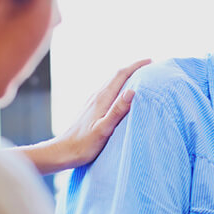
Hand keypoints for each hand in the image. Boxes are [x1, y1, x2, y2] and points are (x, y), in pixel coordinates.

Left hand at [28, 59, 149, 173]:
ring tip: (140, 77)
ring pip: (111, 83)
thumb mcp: (104, 129)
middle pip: (116, 76)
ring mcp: (92, 102)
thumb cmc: (83, 145)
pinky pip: (108, 91)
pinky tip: (122, 95)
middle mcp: (96, 96)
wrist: (63, 151)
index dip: (136, 66)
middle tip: (149, 66)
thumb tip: (132, 91)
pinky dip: (119, 87)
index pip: (120, 75)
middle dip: (133, 69)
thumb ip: (117, 110)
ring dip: (126, 77)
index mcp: (102, 99)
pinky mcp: (90, 109)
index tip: (150, 61)